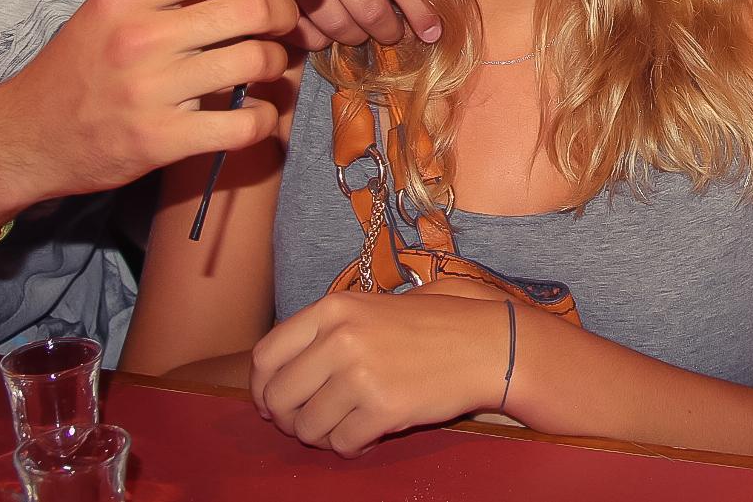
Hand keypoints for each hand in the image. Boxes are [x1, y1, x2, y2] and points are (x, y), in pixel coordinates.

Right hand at [0, 0, 312, 202]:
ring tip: (268, 67)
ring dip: (278, 63)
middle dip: (287, 13)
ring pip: (257, 60)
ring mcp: (150, 90)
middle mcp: (140, 35)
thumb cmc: (82, 66)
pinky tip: (255, 113)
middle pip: (254, 8)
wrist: (27, 134)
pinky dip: (265, 117)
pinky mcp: (161, 140)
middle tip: (289, 23)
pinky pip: (245, 124)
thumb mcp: (113, 10)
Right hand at [220, 0, 439, 48]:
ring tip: (363, 31)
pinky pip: (309, 34)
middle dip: (389, 31)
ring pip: (339, 26)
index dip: (420, 10)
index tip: (433, 32)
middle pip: (370, 10)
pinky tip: (330, 27)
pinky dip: (324, 39)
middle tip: (393, 33)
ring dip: (358, 37)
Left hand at [250, 285, 506, 456]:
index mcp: (333, 308)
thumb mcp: (372, 307)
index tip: (273, 401)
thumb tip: (282, 369)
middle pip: (279, 396)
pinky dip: (352, 446)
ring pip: (308, 427)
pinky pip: (343, 444)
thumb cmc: (434, 325)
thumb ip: (327, 329)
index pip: (267, 355)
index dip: (263, 386)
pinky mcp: (383, 408)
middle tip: (311, 423)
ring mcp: (360, 374)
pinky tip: (372, 434)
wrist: (489, 344)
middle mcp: (340, 338)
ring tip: (347, 426)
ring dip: (323, 436)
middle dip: (289, 419)